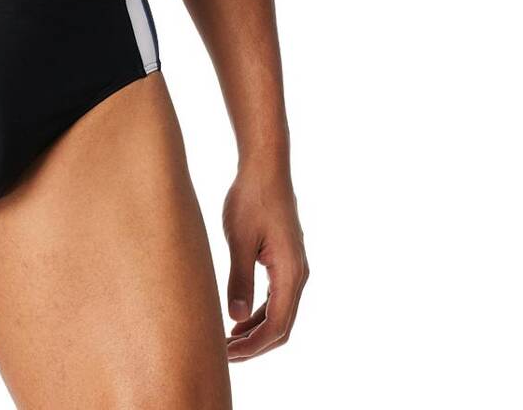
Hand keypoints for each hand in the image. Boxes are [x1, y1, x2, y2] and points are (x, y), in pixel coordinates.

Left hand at [221, 160, 307, 359]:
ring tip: (226, 341)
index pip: (276, 326)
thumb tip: (234, 318)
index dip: (253, 346)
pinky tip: (237, 317)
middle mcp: (298, 274)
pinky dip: (258, 312)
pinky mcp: (285, 259)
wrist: (266, 167)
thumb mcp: (239, 239)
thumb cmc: (251, 197)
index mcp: (290, 272)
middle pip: (281, 326)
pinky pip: (276, 296)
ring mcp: (294, 267)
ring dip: (255, 330)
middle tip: (224, 355)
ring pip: (279, 312)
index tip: (227, 356)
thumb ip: (239, 279)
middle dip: (254, 345)